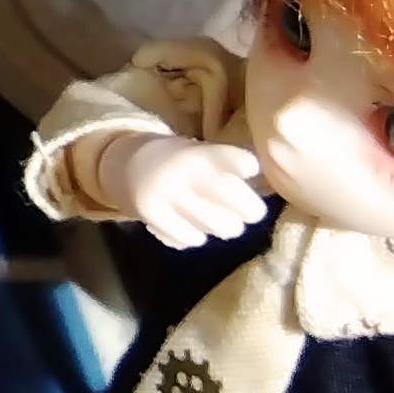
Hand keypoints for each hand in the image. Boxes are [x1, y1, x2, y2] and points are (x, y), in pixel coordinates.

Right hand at [95, 132, 267, 247]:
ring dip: (226, 225)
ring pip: (220, 225)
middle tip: (250, 212)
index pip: (225, 158)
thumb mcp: (201, 153)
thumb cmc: (180, 161)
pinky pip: (193, 239)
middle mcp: (181, 174)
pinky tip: (191, 224)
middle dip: (250, 209)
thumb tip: (267, 188)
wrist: (127, 167)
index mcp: (197, 154)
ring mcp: (165, 197)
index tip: (253, 170)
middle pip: (232, 199)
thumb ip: (230, 169)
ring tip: (218, 218)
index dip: (243, 165)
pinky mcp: (153, 218)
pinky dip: (197, 234)